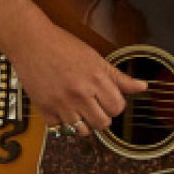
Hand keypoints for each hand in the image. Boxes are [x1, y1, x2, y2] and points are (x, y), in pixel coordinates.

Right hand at [8, 24, 147, 137]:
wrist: (31, 42)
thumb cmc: (63, 46)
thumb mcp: (96, 59)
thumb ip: (119, 77)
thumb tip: (142, 87)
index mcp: (96, 79)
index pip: (117, 108)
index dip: (115, 105)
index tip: (109, 100)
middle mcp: (80, 94)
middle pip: (102, 123)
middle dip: (103, 116)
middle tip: (96, 107)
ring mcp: (61, 103)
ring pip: (82, 131)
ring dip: (85, 124)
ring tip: (81, 111)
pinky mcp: (44, 109)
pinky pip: (60, 129)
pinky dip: (64, 123)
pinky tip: (64, 110)